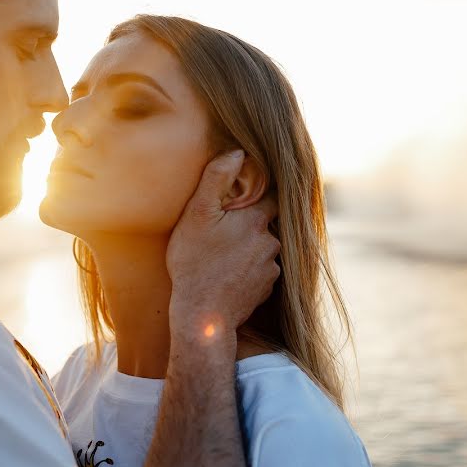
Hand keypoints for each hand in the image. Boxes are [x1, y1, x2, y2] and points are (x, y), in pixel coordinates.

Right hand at [167, 150, 280, 338]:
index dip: (255, 192)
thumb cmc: (194, 263)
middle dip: (249, 222)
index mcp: (256, 219)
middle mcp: (271, 241)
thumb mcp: (197, 214)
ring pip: (263, 247)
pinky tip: (228, 274)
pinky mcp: (268, 288)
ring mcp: (272, 267)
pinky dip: (249, 269)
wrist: (202, 316)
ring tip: (222, 255)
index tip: (241, 196)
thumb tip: (237, 151)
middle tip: (224, 229)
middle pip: (265, 222)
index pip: (268, 194)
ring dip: (248, 247)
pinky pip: (262, 270)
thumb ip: (216, 178)